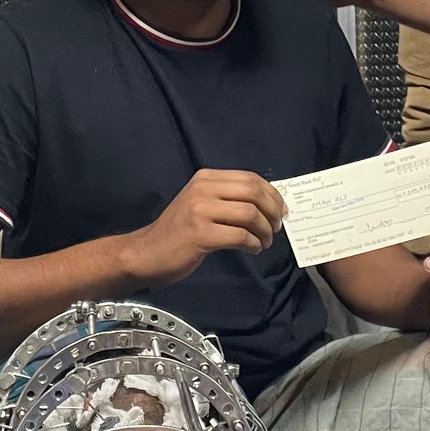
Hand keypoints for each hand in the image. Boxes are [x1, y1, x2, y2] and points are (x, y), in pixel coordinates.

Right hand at [125, 170, 285, 287]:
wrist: (148, 252)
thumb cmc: (178, 231)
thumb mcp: (200, 203)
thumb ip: (228, 198)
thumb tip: (267, 203)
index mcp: (206, 178)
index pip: (250, 179)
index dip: (272, 194)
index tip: (281, 210)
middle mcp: (203, 189)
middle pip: (253, 193)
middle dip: (272, 212)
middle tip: (276, 228)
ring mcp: (200, 211)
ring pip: (250, 214)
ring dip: (264, 231)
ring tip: (265, 242)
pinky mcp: (201, 234)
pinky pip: (240, 236)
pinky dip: (253, 244)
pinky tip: (253, 249)